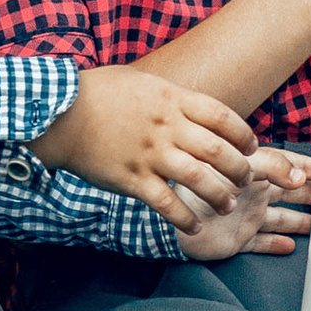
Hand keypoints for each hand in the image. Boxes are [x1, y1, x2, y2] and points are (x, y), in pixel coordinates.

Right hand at [35, 62, 255, 225]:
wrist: (59, 114)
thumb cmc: (99, 94)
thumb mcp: (143, 82)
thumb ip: (171, 96)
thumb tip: (194, 107)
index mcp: (172, 100)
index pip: (223, 117)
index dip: (244, 135)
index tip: (250, 147)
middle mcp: (166, 128)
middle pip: (219, 151)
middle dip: (240, 170)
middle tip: (245, 181)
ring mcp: (150, 155)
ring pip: (200, 179)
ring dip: (220, 196)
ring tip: (227, 205)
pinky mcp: (131, 180)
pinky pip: (167, 204)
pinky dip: (185, 219)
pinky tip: (195, 228)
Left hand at [175, 148, 310, 259]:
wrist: (174, 220)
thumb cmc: (203, 186)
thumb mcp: (241, 167)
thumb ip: (272, 167)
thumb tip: (301, 177)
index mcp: (252, 172)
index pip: (288, 167)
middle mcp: (252, 194)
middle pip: (290, 193)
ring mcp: (246, 217)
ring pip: (281, 219)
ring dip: (302, 221)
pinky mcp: (237, 240)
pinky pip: (261, 243)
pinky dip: (275, 245)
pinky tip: (291, 246)